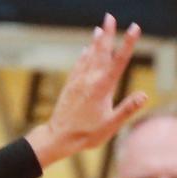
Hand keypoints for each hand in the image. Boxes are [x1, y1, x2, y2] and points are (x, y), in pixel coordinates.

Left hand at [26, 13, 146, 168]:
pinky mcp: (70, 87)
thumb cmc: (85, 134)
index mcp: (102, 88)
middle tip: (110, 16)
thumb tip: (144, 95)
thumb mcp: (110, 125)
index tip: (134, 28)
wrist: (57, 138)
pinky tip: (86, 50)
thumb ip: (127, 109)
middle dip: (107, 34)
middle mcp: (89, 81)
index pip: (118, 61)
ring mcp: (78, 83)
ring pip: (88, 57)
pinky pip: (78, 67)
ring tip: (99, 28)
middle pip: (101, 53)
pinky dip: (83, 56)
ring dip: (95, 42)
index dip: (127, 44)